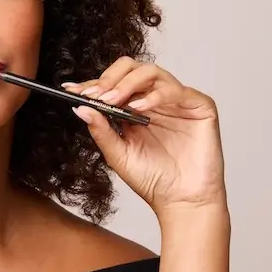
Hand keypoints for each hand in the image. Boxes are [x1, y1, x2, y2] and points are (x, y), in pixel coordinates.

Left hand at [63, 57, 226, 215]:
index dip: (92, 85)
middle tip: (96, 94)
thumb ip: (101, 130)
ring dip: (128, 83)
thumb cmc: (153, 180)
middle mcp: (156, 100)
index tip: (72, 90)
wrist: (182, 202)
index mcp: (136, 109)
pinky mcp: (199, 106)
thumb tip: (80, 108)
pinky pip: (176, 90)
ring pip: (152, 72)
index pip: (113, 85)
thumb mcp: (118, 155)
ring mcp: (177, 101)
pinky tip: (139, 109)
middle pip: (132, 68)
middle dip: (110, 78)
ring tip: (113, 100)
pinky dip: (155, 96)